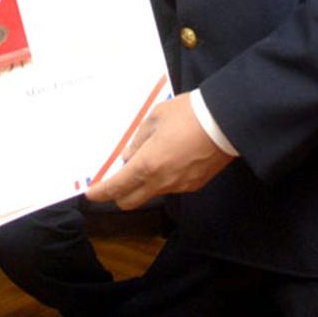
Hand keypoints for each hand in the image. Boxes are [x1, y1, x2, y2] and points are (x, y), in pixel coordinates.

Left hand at [85, 94, 233, 208]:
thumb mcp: (155, 118)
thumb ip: (138, 140)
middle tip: (115, 180)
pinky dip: (161, 180)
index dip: (101, 193)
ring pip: (152, 194)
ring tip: (147, 161)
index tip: (91, 194)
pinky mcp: (195, 185)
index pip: (117, 187)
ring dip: (142, 185)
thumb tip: (128, 158)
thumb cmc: (187, 114)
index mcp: (147, 165)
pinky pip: (170, 187)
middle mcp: (161, 182)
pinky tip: (168, 161)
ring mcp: (179, 186)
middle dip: (118, 195)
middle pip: (131, 201)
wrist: (226, 122)